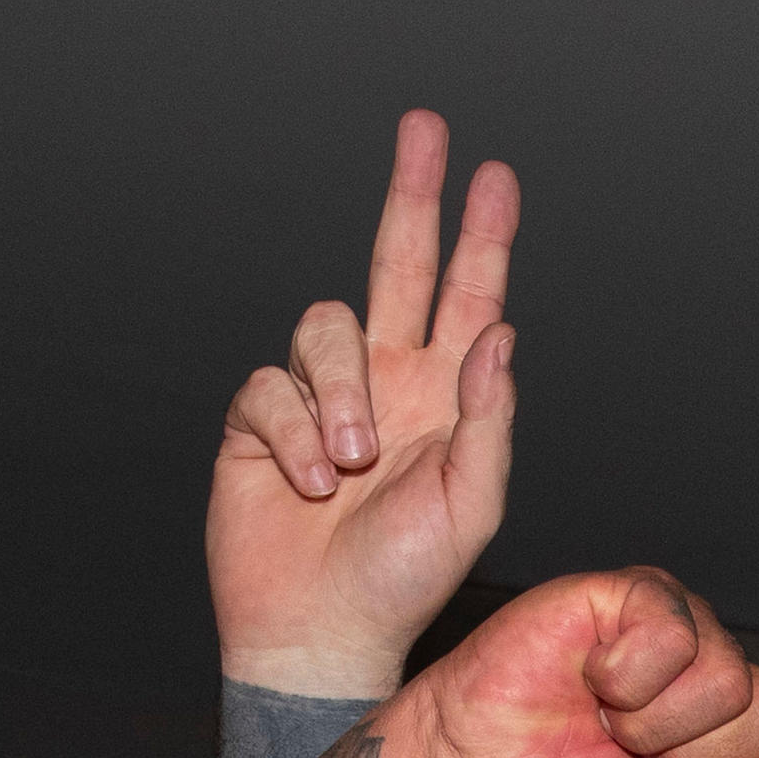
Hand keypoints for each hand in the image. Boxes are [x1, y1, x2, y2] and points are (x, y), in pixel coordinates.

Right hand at [209, 108, 518, 699]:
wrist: (320, 630)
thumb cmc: (404, 580)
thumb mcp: (470, 504)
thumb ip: (490, 419)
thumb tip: (499, 330)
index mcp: (445, 397)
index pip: (466, 297)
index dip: (480, 237)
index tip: (494, 174)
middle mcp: (386, 382)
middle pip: (395, 263)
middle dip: (413, 195)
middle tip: (426, 128)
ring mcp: (321, 398)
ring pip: (324, 327)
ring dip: (339, 394)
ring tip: (351, 468)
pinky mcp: (260, 421)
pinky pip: (269, 386)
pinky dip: (292, 435)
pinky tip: (309, 485)